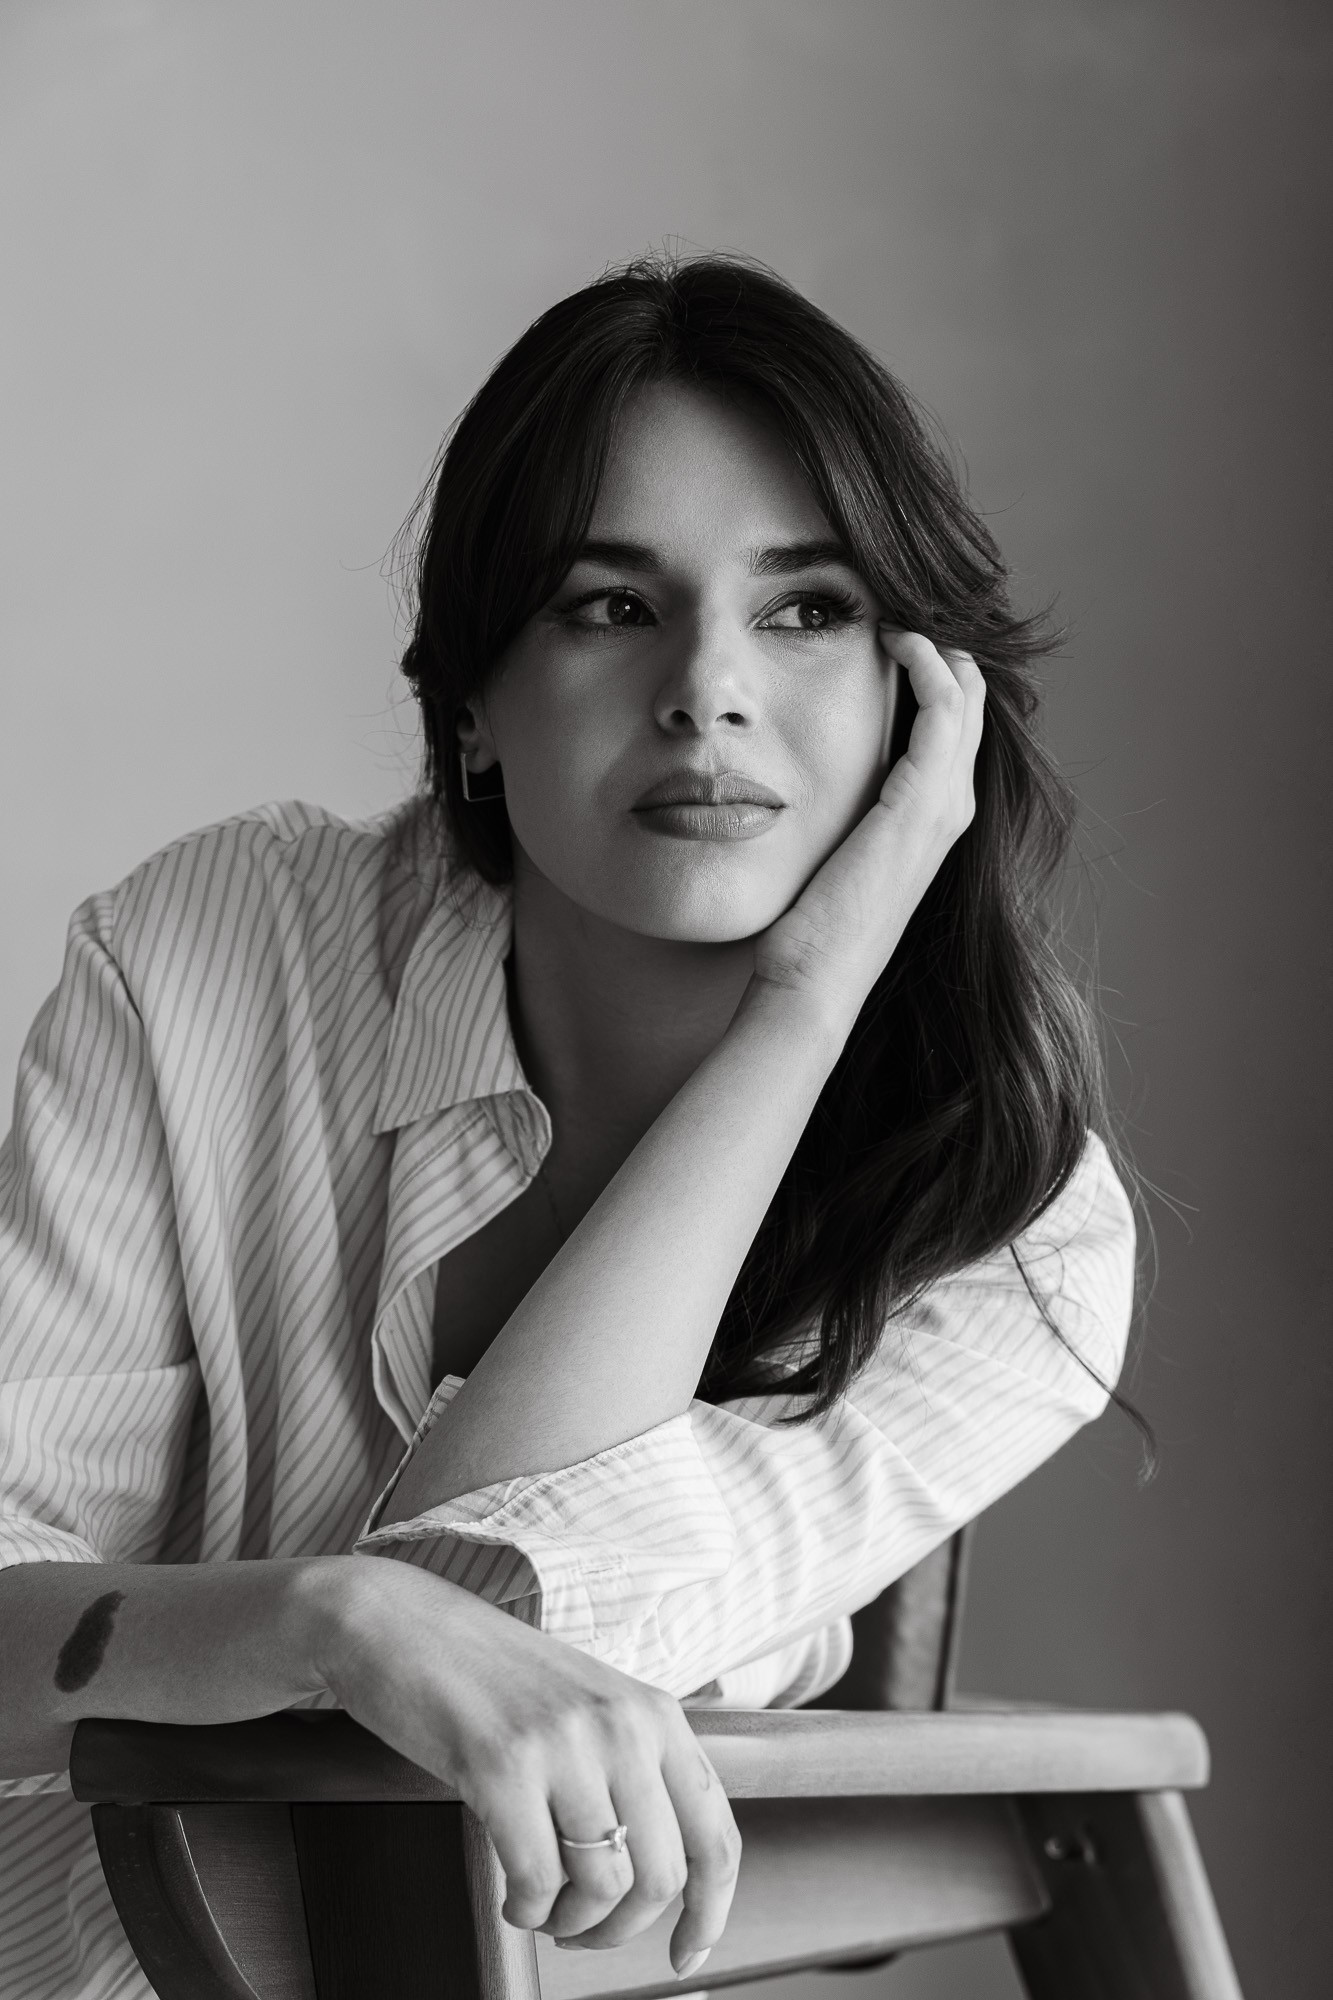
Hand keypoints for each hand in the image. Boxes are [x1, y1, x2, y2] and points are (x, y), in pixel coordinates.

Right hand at [315, 1556, 739, 1971]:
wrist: (401, 1622)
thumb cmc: (489, 1671)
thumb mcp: (588, 1707)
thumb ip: (632, 1770)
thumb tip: (660, 1871)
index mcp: (654, 1712)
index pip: (715, 1835)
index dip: (709, 1912)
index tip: (687, 1950)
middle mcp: (622, 1725)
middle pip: (661, 1877)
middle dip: (620, 1929)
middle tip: (583, 1930)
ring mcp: (564, 1744)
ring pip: (603, 1887)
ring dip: (568, 1922)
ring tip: (540, 1905)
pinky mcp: (503, 1765)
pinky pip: (538, 1881)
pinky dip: (527, 1910)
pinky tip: (512, 1894)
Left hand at [752, 629, 984, 1028]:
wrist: (813, 979)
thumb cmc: (809, 927)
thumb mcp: (830, 851)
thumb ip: (838, 810)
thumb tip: (803, 773)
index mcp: (932, 819)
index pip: (953, 723)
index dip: (930, 672)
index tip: (885, 634)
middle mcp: (952, 809)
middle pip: (970, 701)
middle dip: (939, 649)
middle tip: (895, 608)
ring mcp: (945, 806)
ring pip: (965, 695)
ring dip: (935, 645)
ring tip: (897, 611)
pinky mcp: (923, 802)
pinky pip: (944, 706)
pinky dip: (927, 663)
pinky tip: (895, 637)